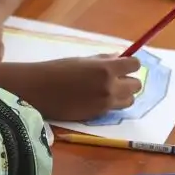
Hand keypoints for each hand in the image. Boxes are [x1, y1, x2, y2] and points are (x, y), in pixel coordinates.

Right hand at [20, 56, 142, 122]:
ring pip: (129, 101)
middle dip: (128, 81)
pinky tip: (95, 99)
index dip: (130, 64)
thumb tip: (119, 58)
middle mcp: (110, 88)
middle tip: (116, 78)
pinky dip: (110, 104)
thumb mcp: (82, 60)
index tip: (123, 64)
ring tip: (108, 91)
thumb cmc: (57, 70)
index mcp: (106, 69)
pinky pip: (113, 109)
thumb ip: (103, 60)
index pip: (134, 65)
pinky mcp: (97, 116)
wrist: (39, 91)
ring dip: (123, 95)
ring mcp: (105, 104)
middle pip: (136, 85)